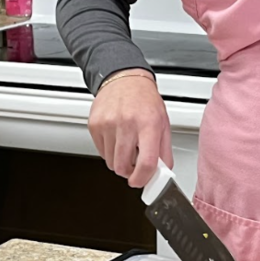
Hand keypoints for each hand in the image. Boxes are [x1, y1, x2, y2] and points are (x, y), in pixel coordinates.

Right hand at [89, 71, 173, 187]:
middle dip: (129, 172)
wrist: (124, 79)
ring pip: (110, 162)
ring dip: (119, 161)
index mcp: (149, 124)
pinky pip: (100, 151)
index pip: (146, 162)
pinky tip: (116, 138)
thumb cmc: (145, 100)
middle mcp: (127, 123)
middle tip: (134, 164)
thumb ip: (164, 151)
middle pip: (123, 166)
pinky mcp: (95, 125)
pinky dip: (109, 151)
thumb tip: (162, 173)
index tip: (141, 181)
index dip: (143, 178)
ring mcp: (108, 124)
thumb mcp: (163, 123)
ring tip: (126, 146)